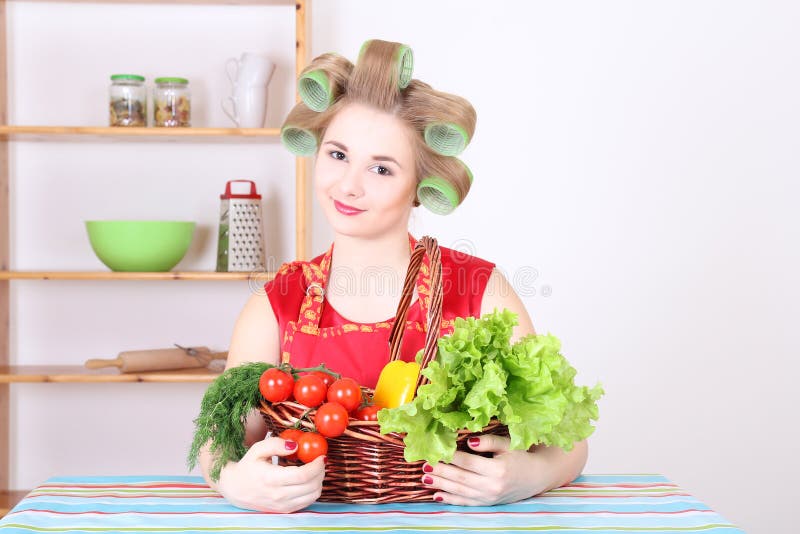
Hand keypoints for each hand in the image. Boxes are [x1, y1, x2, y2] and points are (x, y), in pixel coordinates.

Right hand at [217, 436, 324, 512]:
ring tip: (315, 470)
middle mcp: (278, 495)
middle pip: (311, 486)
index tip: (322, 456)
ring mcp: (282, 505)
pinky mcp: (285, 510)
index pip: (302, 476)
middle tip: (320, 461)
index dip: (317, 466)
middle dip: (321, 472)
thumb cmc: (248, 466)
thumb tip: (295, 445)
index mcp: (271, 479)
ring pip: (313, 495)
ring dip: (319, 481)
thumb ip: (276, 444)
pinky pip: (308, 502)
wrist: (235, 488)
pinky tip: (309, 480)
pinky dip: (314, 490)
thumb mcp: (258, 449)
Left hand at [421, 435, 549, 505]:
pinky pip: (466, 503)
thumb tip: (469, 441)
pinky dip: (450, 500)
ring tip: (425, 478)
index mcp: (498, 469)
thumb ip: (488, 442)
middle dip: (441, 472)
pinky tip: (437, 495)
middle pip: (461, 478)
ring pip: (460, 492)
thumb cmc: (521, 456)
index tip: (436, 451)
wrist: (537, 476)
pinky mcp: (487, 503)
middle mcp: (492, 486)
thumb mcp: (507, 445)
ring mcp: (489, 497)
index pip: (469, 462)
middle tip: (425, 465)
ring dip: (441, 485)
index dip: (451, 457)